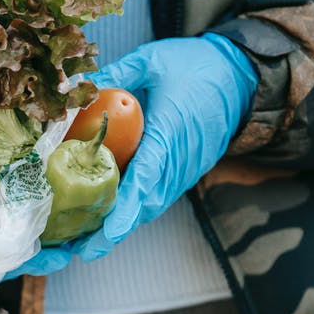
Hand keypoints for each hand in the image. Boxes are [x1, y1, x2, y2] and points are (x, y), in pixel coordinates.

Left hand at [6, 33, 257, 277]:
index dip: (126, 208)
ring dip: (113, 226)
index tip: (107, 234)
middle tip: (73, 252)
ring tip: (73, 247)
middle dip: (109, 231)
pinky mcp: (177, 174)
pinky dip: (124, 211)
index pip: (149, 177)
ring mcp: (180, 171)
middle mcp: (178, 161)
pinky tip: (92, 222)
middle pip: (142, 205)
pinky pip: (149, 197)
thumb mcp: (153, 60)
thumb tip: (74, 85)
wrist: (240, 76)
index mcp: (172, 133)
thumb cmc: (195, 65)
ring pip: (145, 207)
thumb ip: (117, 73)